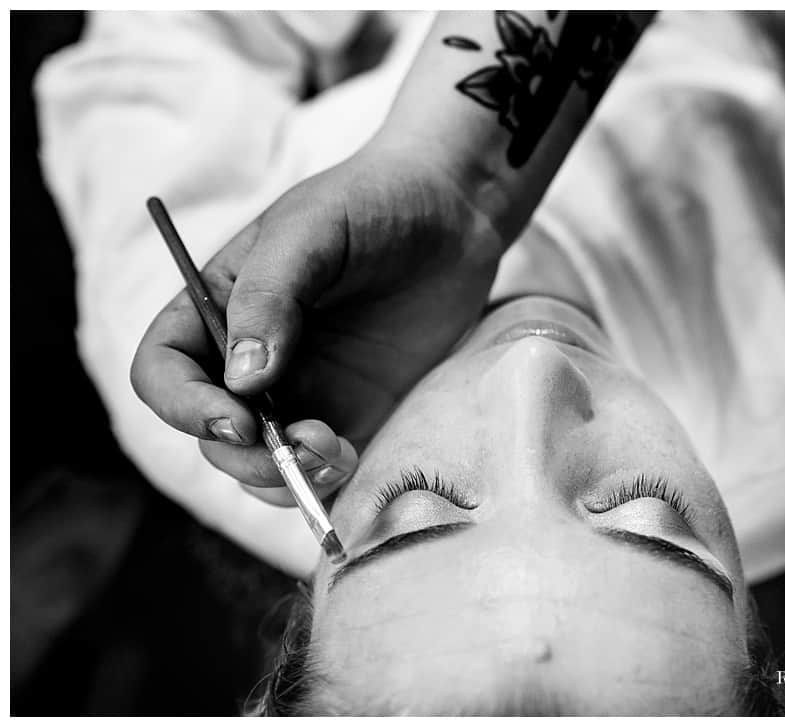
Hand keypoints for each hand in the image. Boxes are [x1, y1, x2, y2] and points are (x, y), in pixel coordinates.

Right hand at [131, 135, 503, 505]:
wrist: (454, 213)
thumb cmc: (373, 203)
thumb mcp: (312, 229)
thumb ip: (269, 296)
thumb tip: (241, 379)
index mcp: (219, 308)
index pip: (164, 370)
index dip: (182, 405)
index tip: (235, 417)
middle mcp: (251, 358)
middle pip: (210, 433)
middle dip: (244, 453)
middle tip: (300, 442)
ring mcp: (304, 392)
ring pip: (260, 465)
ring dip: (283, 477)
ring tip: (333, 449)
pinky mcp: (355, 415)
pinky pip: (319, 472)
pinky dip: (323, 484)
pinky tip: (351, 458)